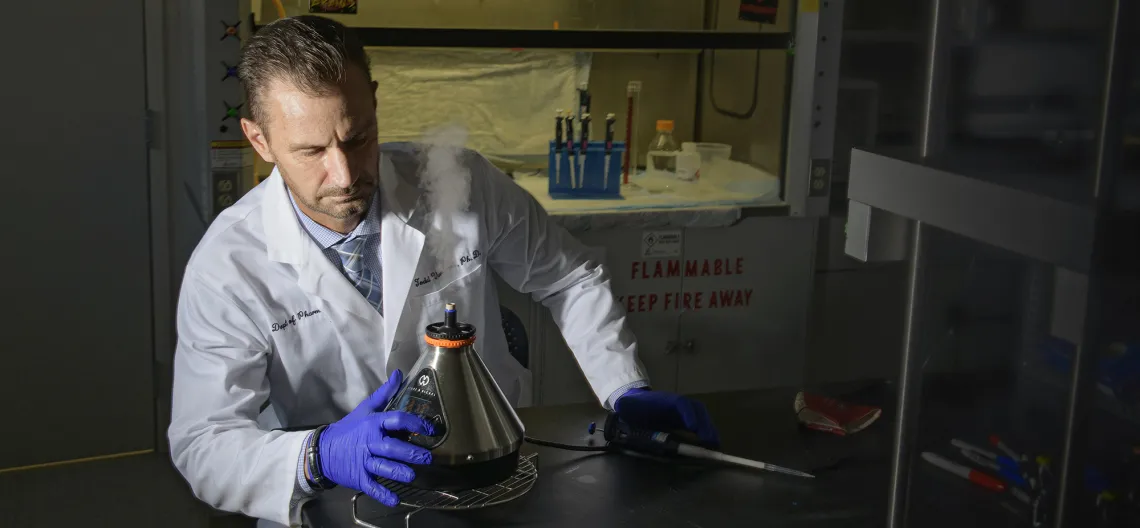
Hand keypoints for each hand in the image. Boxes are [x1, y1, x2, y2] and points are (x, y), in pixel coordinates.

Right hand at [318, 370, 435, 505]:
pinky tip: (395, 499)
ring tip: (412, 476)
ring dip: (399, 472)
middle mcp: (370, 442)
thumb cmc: (348, 428)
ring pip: (384, 467)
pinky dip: (383, 494)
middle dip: (411, 453)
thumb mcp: (364, 409)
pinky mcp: (359, 477)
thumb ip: (384, 393)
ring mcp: (364, 461)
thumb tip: (398, 374)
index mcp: (373, 424)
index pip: (396, 420)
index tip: (430, 428)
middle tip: (427, 457)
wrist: (322, 450)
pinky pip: (372, 487)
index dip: (414, 422)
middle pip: (392, 447)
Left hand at [614, 387, 719, 447]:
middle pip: (696, 409)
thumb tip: (624, 409)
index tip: (693, 428)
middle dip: (705, 425)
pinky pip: (698, 423)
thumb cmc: (631, 406)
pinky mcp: (683, 419)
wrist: (633, 402)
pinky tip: (709, 445)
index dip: (688, 414)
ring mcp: (681, 411)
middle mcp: (676, 404)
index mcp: (662, 400)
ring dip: (709, 429)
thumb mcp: (627, 406)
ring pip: (700, 415)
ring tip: (714, 445)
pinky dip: (705, 432)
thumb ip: (626, 408)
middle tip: (710, 442)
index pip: (680, 404)